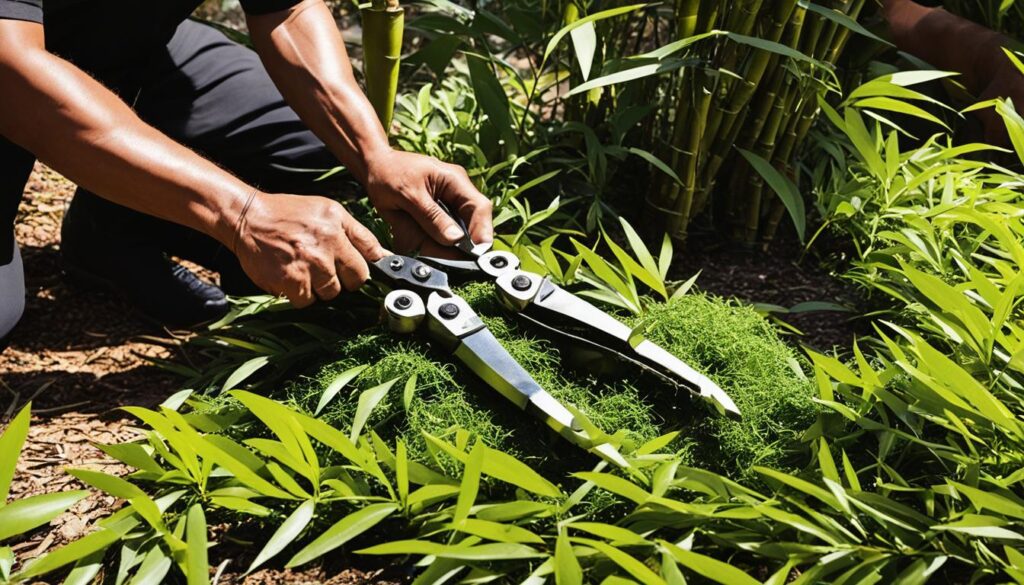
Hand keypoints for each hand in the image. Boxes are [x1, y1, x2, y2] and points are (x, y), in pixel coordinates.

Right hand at [233, 192, 384, 306]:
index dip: (364, 268)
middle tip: (325, 267)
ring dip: (320, 287)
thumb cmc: (288, 214)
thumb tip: (384, 256)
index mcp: (337, 226)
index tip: (358, 271)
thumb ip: (357, 233)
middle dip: (343, 279)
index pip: (369, 258)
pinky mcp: (291, 281)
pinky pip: (307, 301)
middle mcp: (326, 245)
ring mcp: (309, 265)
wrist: (247, 218)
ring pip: (331, 293)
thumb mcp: (328, 211)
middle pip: (354, 281)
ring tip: (305, 268)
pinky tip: (291, 276)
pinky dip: (300, 294)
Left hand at [365, 149, 492, 256]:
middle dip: (471, 241)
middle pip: (476, 220)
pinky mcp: (441, 209)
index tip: (478, 253)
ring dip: (457, 242)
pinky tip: (437, 247)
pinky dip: (444, 239)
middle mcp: (458, 189)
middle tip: (463, 261)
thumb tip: (455, 239)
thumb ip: (432, 217)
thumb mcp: (408, 196)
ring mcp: (451, 200)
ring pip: (463, 227)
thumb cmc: (389, 174)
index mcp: (454, 179)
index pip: (480, 206)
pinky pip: (449, 228)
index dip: (483, 231)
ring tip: (447, 256)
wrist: (375, 165)